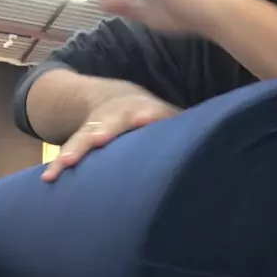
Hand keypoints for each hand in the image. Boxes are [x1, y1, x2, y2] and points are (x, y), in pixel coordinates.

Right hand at [42, 91, 179, 181]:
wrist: (107, 95)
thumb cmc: (148, 113)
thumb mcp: (167, 114)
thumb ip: (186, 126)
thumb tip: (229, 139)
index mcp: (141, 112)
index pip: (145, 114)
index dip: (146, 117)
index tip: (146, 120)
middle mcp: (114, 118)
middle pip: (106, 125)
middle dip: (99, 133)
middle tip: (95, 141)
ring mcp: (92, 127)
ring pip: (80, 139)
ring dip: (70, 153)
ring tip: (58, 169)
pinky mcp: (78, 140)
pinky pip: (66, 152)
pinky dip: (57, 165)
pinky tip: (46, 181)